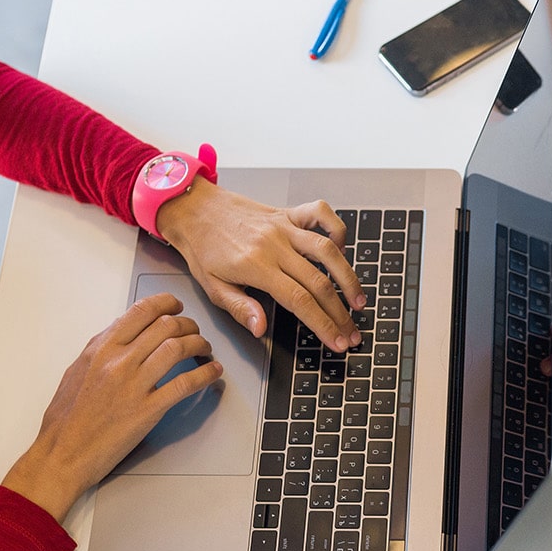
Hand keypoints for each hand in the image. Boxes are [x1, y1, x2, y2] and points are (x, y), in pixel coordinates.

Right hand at [2, 293, 223, 521]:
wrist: (62, 453)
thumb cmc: (66, 418)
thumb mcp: (77, 371)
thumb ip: (102, 348)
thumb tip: (124, 331)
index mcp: (100, 349)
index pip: (140, 311)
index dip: (166, 303)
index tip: (176, 306)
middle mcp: (118, 361)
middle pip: (165, 326)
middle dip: (188, 324)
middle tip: (194, 331)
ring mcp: (133, 385)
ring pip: (178, 348)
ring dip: (199, 344)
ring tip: (205, 349)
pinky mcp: (147, 410)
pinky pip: (185, 384)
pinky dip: (205, 374)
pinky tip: (213, 371)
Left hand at [156, 180, 364, 351]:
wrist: (192, 209)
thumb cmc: (202, 248)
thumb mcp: (212, 287)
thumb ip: (240, 308)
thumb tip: (261, 329)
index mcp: (256, 266)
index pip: (299, 301)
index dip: (322, 324)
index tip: (336, 342)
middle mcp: (275, 244)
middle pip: (319, 282)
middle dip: (340, 313)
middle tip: (351, 333)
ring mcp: (284, 226)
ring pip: (328, 250)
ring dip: (348, 277)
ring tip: (359, 300)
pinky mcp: (287, 213)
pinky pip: (321, 213)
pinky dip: (337, 229)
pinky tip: (342, 250)